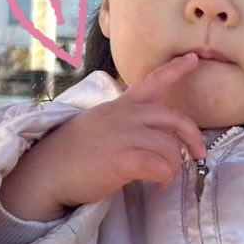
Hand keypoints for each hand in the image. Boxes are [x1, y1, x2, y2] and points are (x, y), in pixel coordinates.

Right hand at [0, 54, 207, 219]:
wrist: (44, 173)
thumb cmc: (72, 155)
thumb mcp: (99, 127)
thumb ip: (126, 126)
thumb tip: (155, 140)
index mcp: (118, 106)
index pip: (151, 82)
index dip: (175, 70)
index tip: (193, 59)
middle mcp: (123, 116)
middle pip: (172, 117)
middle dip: (192, 136)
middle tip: (199, 154)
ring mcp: (122, 135)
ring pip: (169, 146)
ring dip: (173, 165)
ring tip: (164, 179)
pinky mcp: (121, 158)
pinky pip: (159, 165)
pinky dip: (164, 176)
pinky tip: (158, 184)